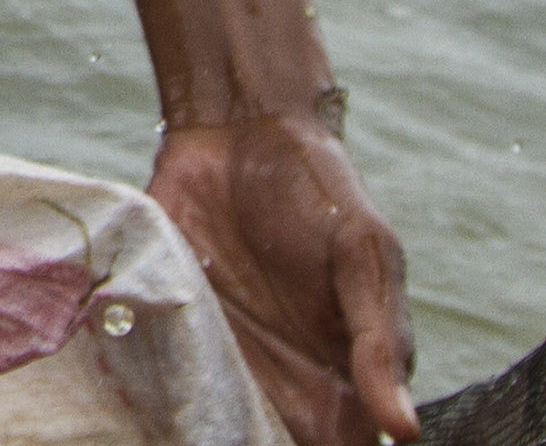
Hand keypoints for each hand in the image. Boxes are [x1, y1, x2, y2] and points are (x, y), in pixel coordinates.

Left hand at [149, 109, 417, 445]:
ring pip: (215, 426)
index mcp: (341, 377)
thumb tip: (406, 430)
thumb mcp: (364, 257)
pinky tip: (139, 410)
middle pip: (268, 444)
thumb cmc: (321, 191)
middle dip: (248, 444)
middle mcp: (283, 379)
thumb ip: (381, 343)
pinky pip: (162, 381)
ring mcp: (226, 358)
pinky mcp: (174, 332)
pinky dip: (153, 399)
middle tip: (226, 433)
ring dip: (200, 432)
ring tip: (186, 427)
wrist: (239, 130)